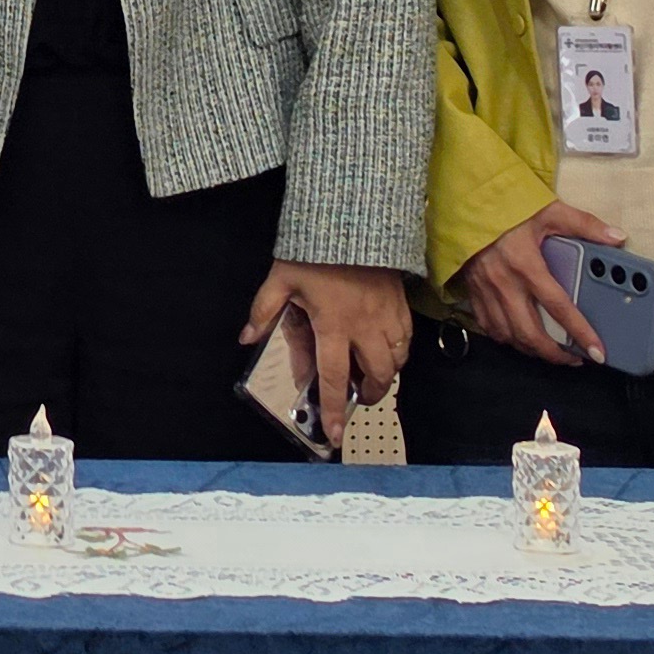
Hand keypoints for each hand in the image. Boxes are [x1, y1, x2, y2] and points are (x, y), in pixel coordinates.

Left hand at [240, 259, 410, 446]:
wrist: (351, 219)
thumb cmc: (314, 251)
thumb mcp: (280, 277)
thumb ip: (263, 310)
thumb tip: (246, 337)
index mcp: (333, 324)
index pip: (334, 377)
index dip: (334, 408)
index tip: (334, 434)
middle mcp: (365, 326)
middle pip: (376, 375)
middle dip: (370, 394)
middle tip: (359, 398)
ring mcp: (388, 315)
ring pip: (397, 360)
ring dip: (386, 374)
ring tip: (372, 376)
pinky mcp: (402, 303)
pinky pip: (407, 338)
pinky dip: (399, 351)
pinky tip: (387, 349)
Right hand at [458, 199, 628, 363]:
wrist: (463, 201)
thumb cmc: (505, 207)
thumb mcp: (548, 210)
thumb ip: (584, 224)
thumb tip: (617, 237)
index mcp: (526, 265)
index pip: (559, 308)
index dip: (580, 333)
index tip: (597, 351)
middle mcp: (504, 283)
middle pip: (530, 333)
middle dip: (555, 354)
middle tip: (574, 358)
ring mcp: (485, 290)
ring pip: (508, 335)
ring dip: (531, 349)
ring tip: (550, 350)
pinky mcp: (472, 290)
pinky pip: (488, 325)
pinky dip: (506, 337)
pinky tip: (518, 336)